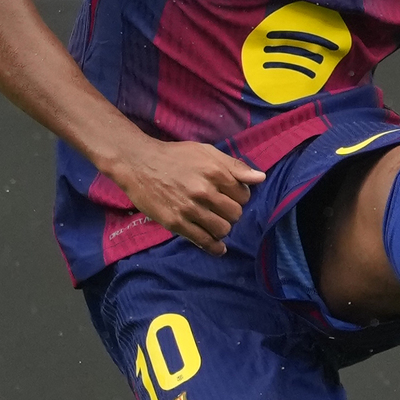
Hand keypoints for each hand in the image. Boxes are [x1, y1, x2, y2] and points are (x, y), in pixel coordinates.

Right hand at [114, 139, 264, 256]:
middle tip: (221, 210)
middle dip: (232, 213)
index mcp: (215, 172)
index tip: (230, 196)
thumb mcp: (206, 151)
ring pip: (222, 229)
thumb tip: (261, 178)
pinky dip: (215, 248)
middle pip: (235, 214)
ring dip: (223, 228)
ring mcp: (190, 209)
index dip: (240, 197)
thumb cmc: (174, 155)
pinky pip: (203, 241)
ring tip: (216, 223)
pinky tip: (218, 248)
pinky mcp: (176, 223)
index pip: (243, 195)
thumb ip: (234, 165)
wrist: (138, 163)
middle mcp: (204, 191)